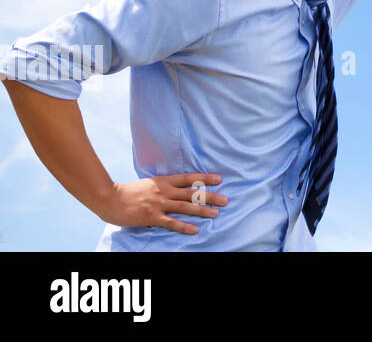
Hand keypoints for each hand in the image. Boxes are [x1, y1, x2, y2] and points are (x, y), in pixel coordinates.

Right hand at [97, 173, 227, 234]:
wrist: (110, 198)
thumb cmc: (128, 192)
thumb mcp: (148, 183)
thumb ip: (162, 186)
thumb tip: (176, 189)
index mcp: (163, 181)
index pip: (188, 178)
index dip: (204, 178)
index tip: (219, 179)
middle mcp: (164, 191)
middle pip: (191, 193)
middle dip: (209, 196)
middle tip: (225, 200)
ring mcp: (158, 204)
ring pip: (185, 207)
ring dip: (201, 210)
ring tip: (215, 213)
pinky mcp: (152, 217)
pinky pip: (171, 222)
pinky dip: (184, 226)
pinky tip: (195, 229)